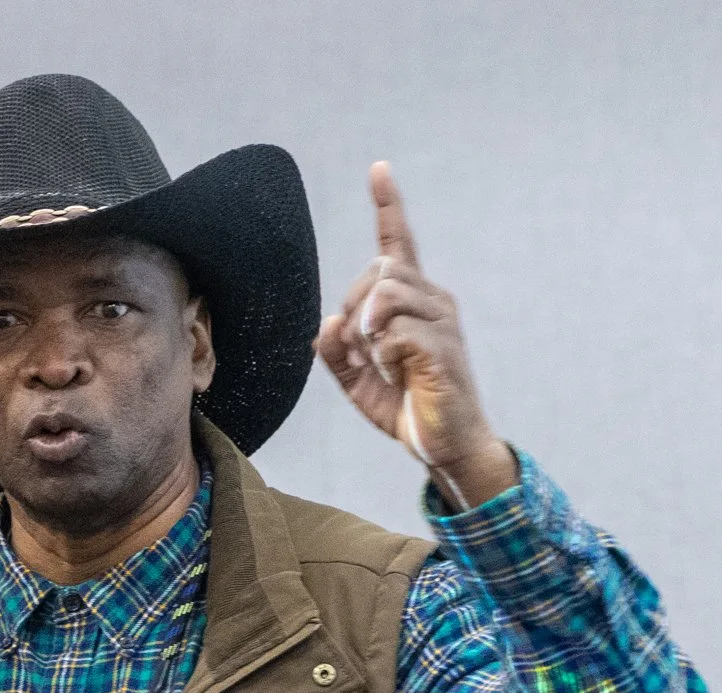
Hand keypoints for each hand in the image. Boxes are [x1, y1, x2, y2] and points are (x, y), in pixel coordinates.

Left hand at [315, 162, 516, 509]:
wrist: (444, 445)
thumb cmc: (406, 407)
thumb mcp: (356, 381)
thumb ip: (335, 352)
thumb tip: (325, 323)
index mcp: (413, 302)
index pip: (398, 245)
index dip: (388, 207)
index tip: (379, 170)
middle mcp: (433, 301)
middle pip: (380, 269)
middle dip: (352, 306)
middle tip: (356, 348)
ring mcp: (442, 323)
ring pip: (388, 293)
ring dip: (366, 329)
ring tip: (375, 362)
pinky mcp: (442, 349)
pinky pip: (396, 332)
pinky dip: (382, 354)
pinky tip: (392, 373)